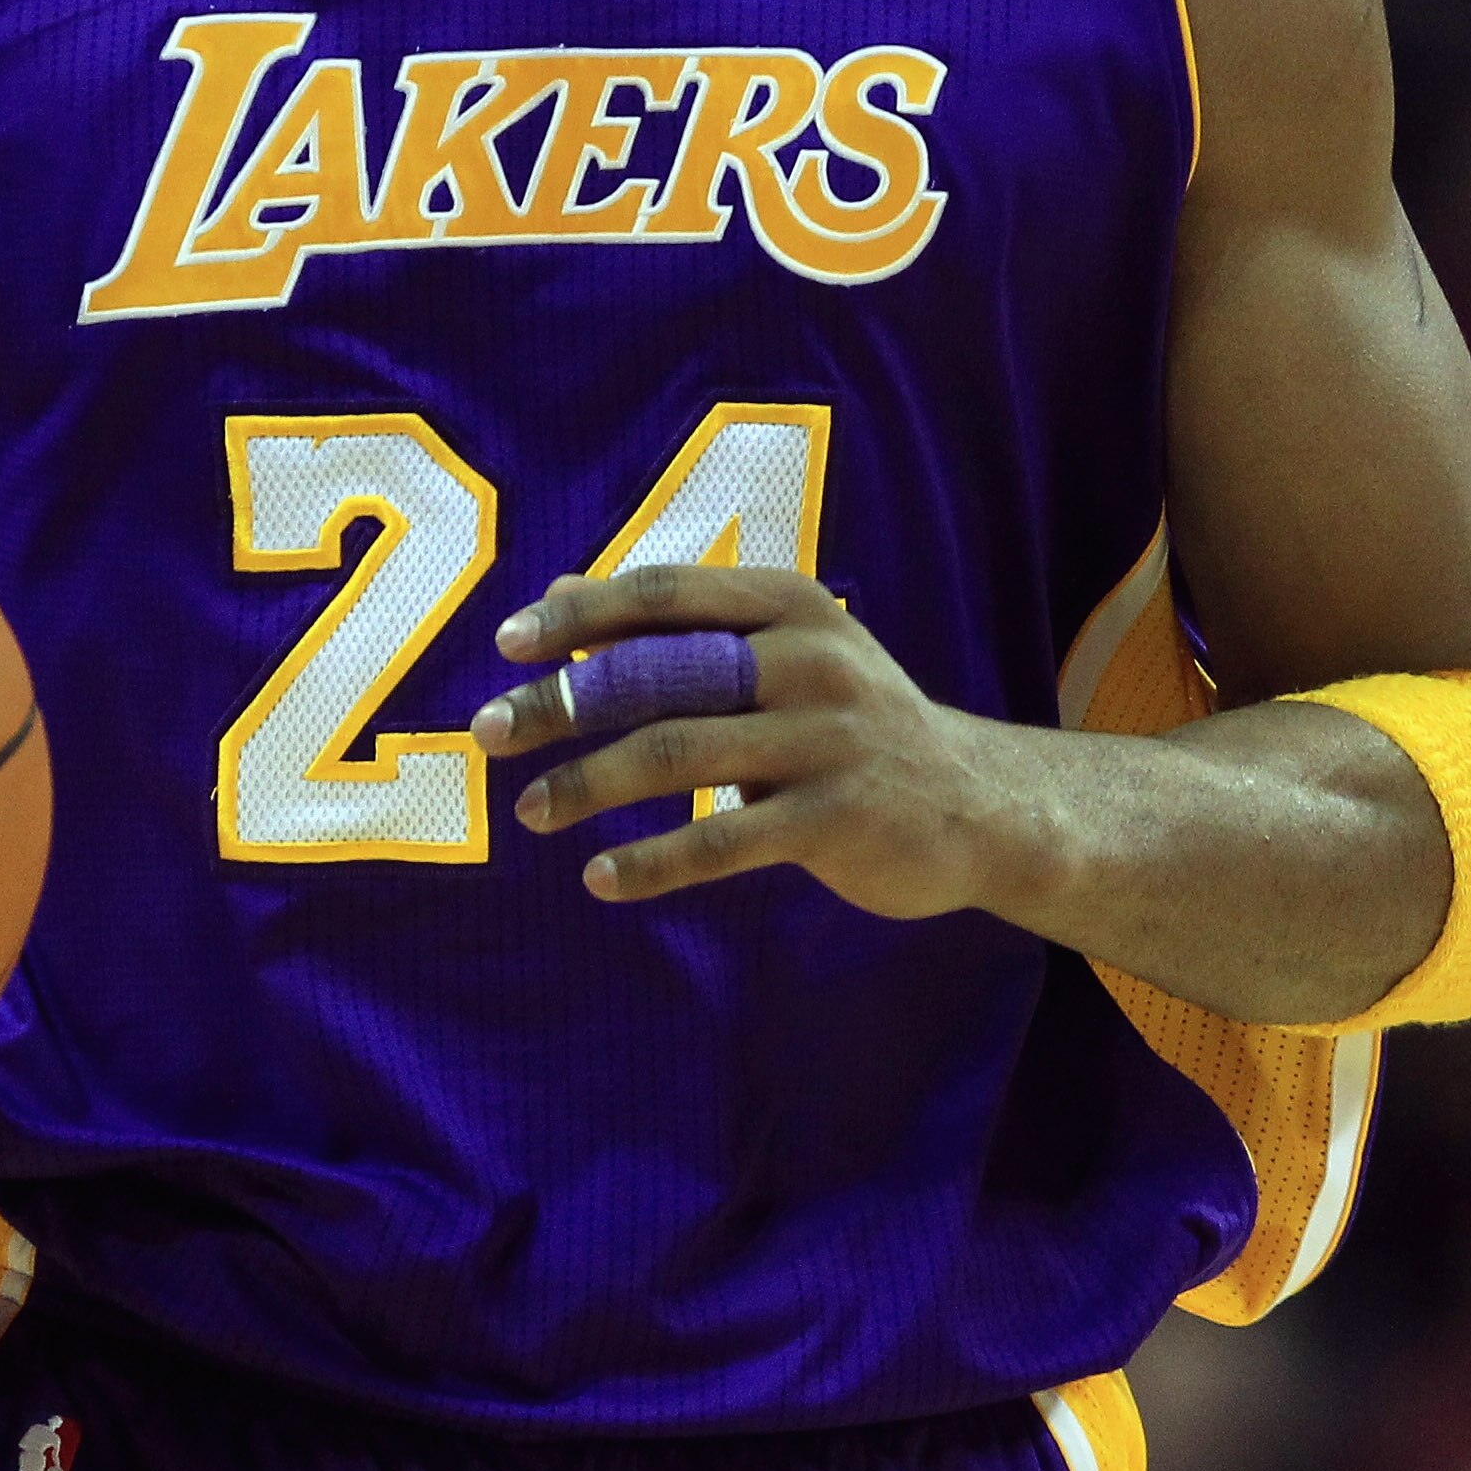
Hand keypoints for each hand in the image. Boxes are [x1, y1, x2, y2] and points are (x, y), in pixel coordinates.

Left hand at [468, 567, 1066, 917]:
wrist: (983, 806)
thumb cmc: (853, 727)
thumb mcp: (783, 654)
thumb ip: (682, 629)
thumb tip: (561, 591)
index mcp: (790, 605)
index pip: (666, 594)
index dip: (581, 616)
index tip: (508, 646)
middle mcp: (809, 658)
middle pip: (657, 672)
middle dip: (562, 704)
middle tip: (488, 732)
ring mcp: (826, 738)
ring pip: (677, 754)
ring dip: (588, 783)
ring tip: (530, 810)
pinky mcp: (836, 817)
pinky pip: (722, 840)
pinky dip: (652, 861)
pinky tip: (600, 878)